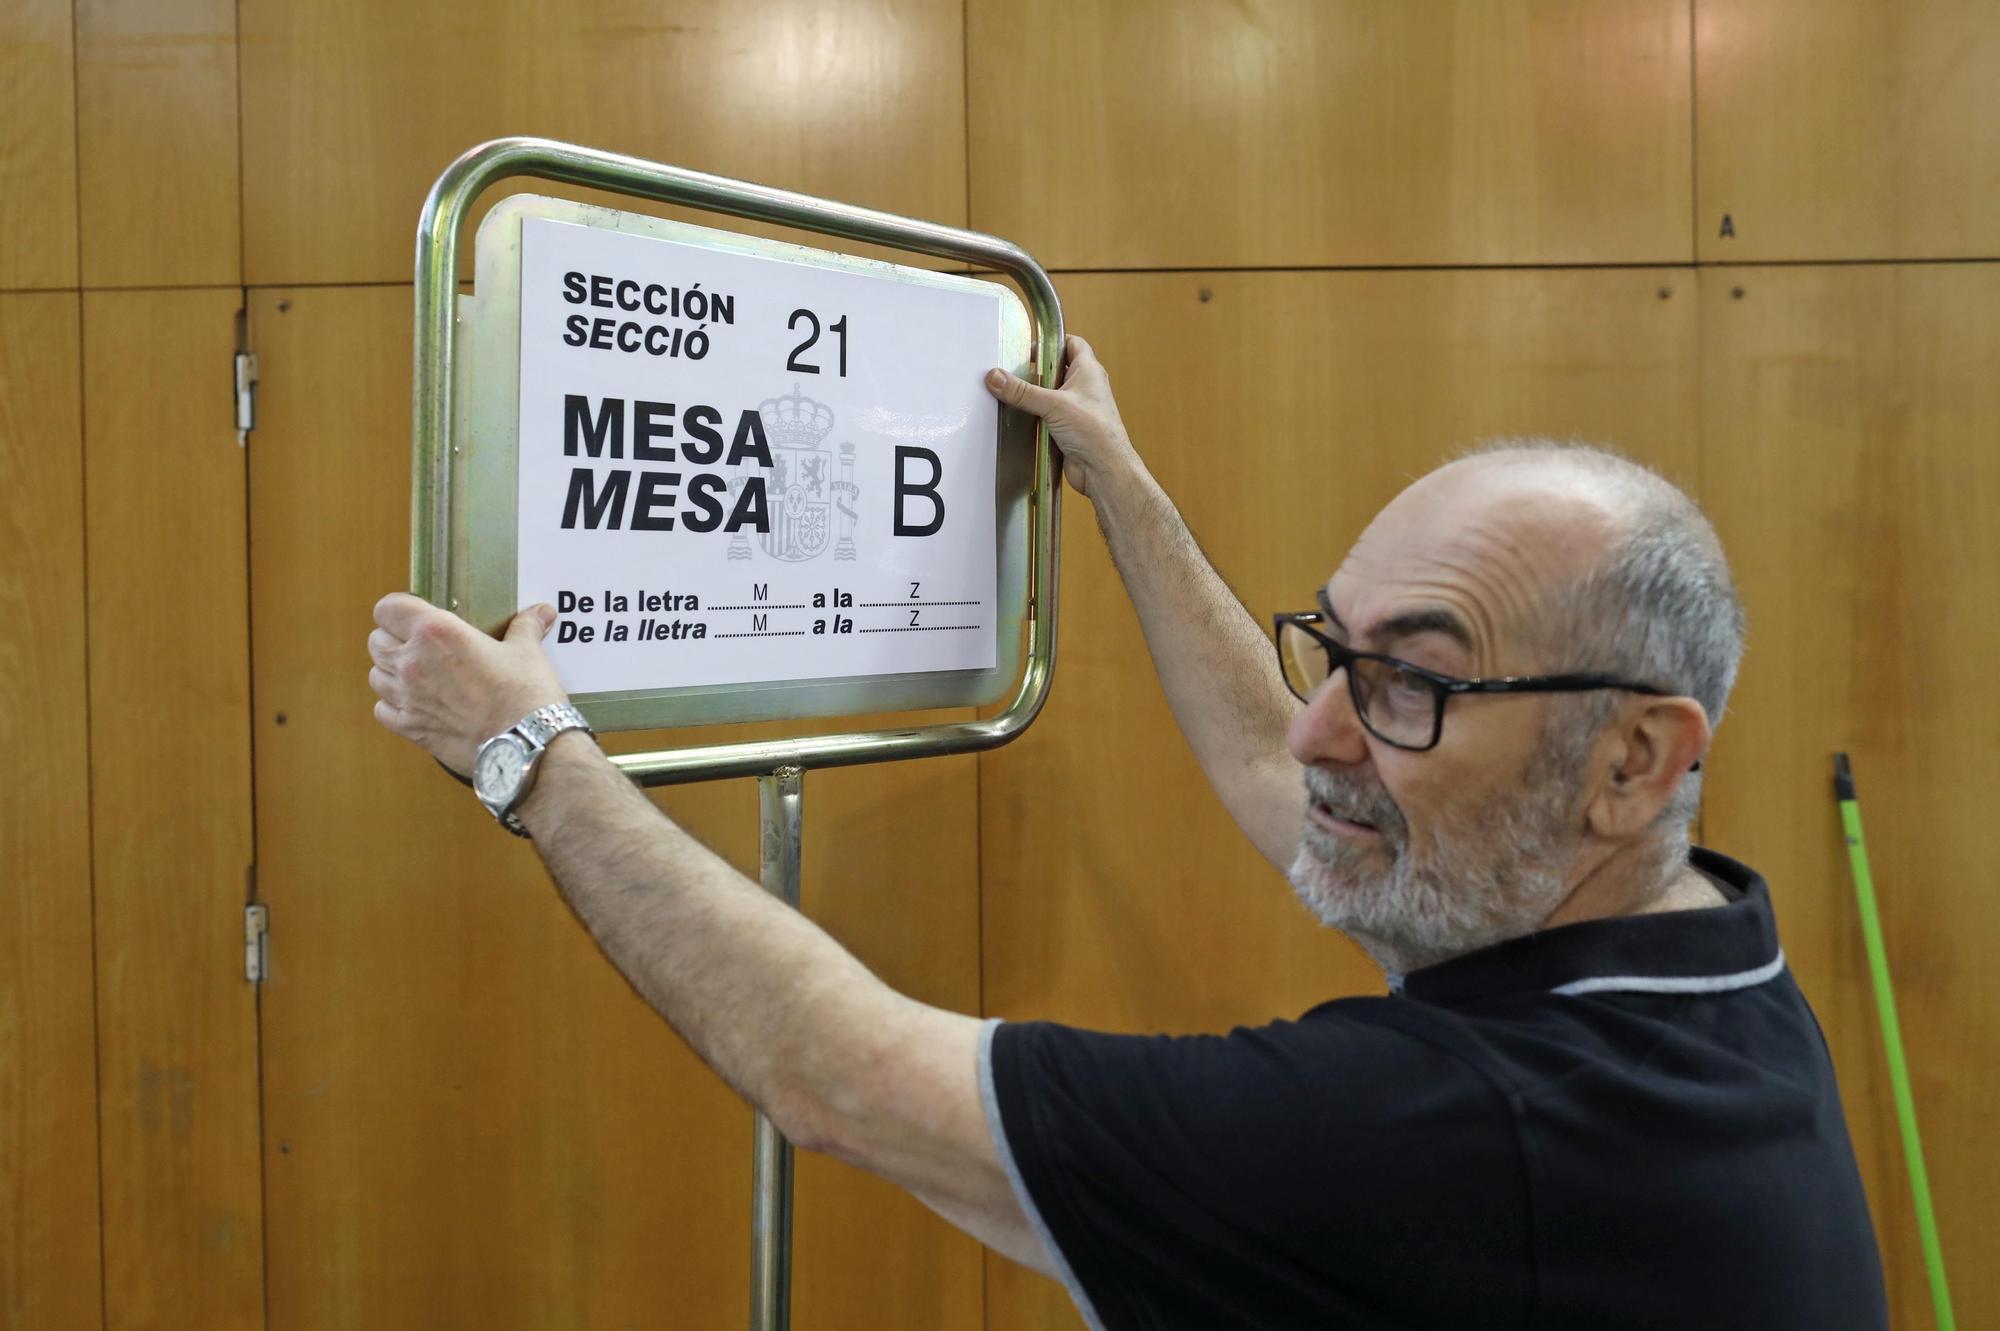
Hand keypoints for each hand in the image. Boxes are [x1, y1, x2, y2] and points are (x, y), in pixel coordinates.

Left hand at [368, 593, 569, 775]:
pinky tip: (415, 703)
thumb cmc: (525, 694)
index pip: (388, 608)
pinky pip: (382, 710)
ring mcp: (407, 697)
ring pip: (375, 675)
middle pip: (376, 640)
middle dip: (392, 638)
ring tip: (416, 674)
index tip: (413, 613)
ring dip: (390, 672)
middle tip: (418, 644)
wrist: (525, 745)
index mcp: (436, 632)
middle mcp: (413, 662)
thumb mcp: (527, 652)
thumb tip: (541, 612)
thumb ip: (525, 627)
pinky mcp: (411, 728)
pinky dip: (393, 705)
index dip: (398, 608)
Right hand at [984, 334, 1140, 501]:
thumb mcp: (1054, 404)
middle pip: (1057, 369)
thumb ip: (1023, 391)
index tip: (1030, 346)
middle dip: (1036, 370)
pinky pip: (1047, 417)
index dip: (1053, 341)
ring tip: (1010, 393)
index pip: (1072, 344)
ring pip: (1050, 395)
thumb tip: (996, 377)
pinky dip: (1035, 416)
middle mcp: (1084, 388)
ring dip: (1033, 396)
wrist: (1104, 469)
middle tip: (1013, 370)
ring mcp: (1076, 409)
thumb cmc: (1095, 432)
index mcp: (1088, 371)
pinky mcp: (1068, 429)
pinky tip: (1019, 418)